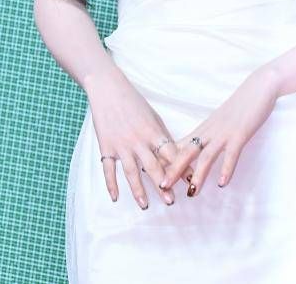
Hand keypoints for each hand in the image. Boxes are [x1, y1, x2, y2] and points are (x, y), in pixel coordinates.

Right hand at [84, 62, 194, 208]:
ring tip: (145, 205)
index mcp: (153, 131)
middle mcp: (138, 140)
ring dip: (138, 190)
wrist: (108, 90)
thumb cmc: (133, 102)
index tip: (189, 182)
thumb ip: (161, 135)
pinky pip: (109, 169)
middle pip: (153, 167)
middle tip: (170, 201)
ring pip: (132, 172)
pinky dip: (111, 184)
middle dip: (163, 185)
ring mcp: (121, 145)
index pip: (170, 154)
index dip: (180, 168)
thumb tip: (173, 154)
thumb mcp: (153, 116)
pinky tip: (115, 198)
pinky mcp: (106, 147)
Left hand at [160, 65, 279, 196]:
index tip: (154, 174)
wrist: (258, 87)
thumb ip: (208, 134)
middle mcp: (210, 131)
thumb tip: (195, 148)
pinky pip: (231, 153)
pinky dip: (226, 168)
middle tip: (162, 187)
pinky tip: (222, 183)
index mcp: (204, 129)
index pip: (180, 146)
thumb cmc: (240, 105)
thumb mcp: (219, 121)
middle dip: (174, 170)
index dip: (167, 160)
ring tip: (192, 193)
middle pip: (187, 152)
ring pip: (206, 156)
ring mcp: (225, 133)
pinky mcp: (240, 134)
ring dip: (198, 176)